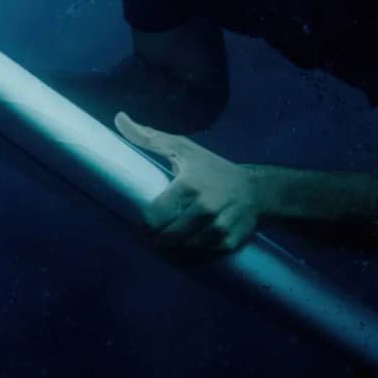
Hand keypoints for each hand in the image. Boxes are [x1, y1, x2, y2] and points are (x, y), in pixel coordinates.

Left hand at [114, 111, 260, 253]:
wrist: (257, 190)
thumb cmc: (214, 168)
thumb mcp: (184, 148)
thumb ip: (149, 138)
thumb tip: (120, 119)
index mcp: (189, 186)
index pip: (154, 217)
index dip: (143, 225)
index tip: (141, 224)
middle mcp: (205, 209)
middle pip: (165, 238)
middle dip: (153, 240)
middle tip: (150, 237)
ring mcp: (218, 228)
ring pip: (181, 252)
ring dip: (168, 253)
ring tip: (163, 246)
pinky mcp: (228, 243)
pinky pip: (199, 258)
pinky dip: (187, 258)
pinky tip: (181, 252)